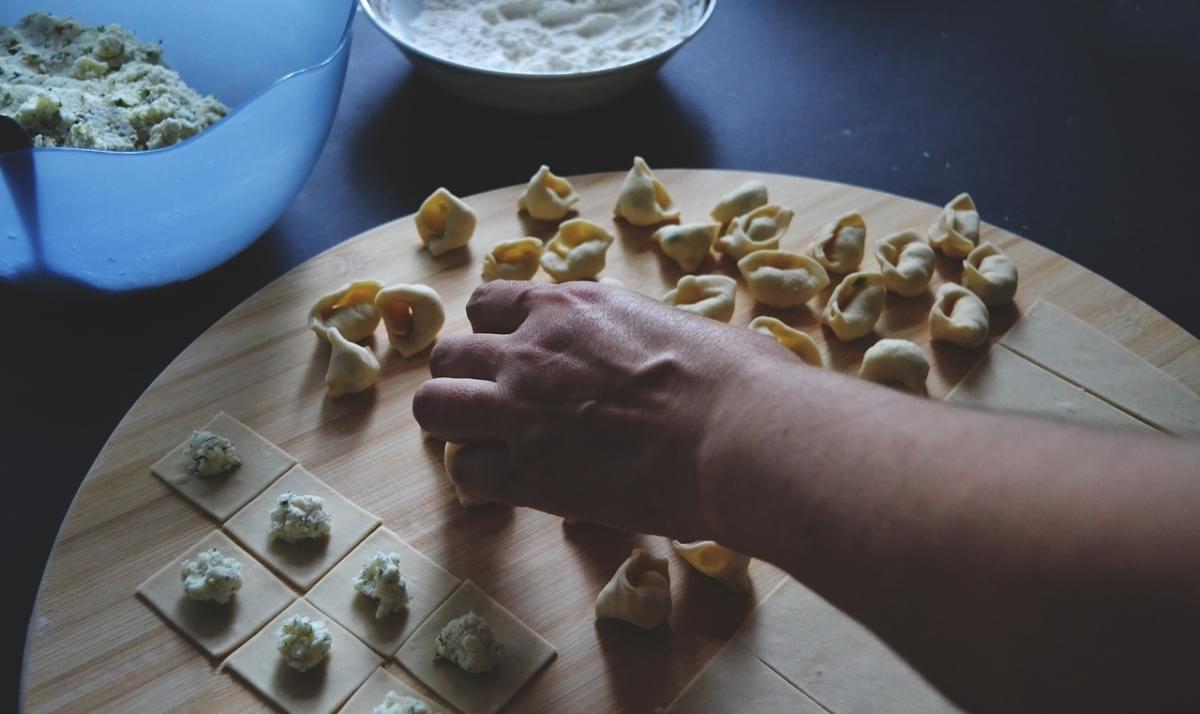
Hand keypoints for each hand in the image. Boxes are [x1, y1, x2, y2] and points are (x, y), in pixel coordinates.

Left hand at [413, 280, 796, 538]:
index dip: (494, 333)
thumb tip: (649, 350)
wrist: (737, 433)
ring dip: (457, 426)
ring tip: (491, 446)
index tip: (513, 357)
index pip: (487, 304)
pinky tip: (516, 486)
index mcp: (567, 305)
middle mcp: (529, 350)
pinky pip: (465, 472)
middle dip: (464, 379)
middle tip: (497, 406)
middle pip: (448, 356)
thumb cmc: (733, 377)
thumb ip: (628, 331)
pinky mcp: (525, 472)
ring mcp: (519, 410)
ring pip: (435, 407)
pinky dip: (483, 481)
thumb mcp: (669, 323)